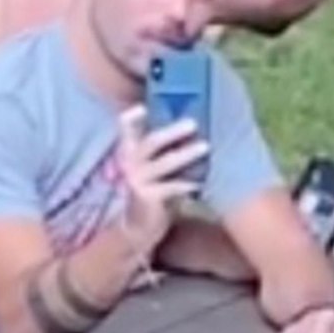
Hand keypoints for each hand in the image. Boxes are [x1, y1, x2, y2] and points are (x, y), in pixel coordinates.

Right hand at [115, 104, 207, 252]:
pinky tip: (201, 181)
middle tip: (193, 123)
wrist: (142, 223)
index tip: (140, 109)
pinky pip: (171, 187)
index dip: (131, 120)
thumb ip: (168, 145)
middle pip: (150, 142)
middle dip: (172, 132)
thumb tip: (197, 121)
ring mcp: (138, 180)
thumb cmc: (156, 185)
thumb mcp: (157, 163)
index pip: (128, 130)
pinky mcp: (148, 197)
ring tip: (205, 147)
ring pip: (164, 163)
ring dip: (186, 154)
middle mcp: (132, 162)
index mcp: (133, 150)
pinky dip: (187, 183)